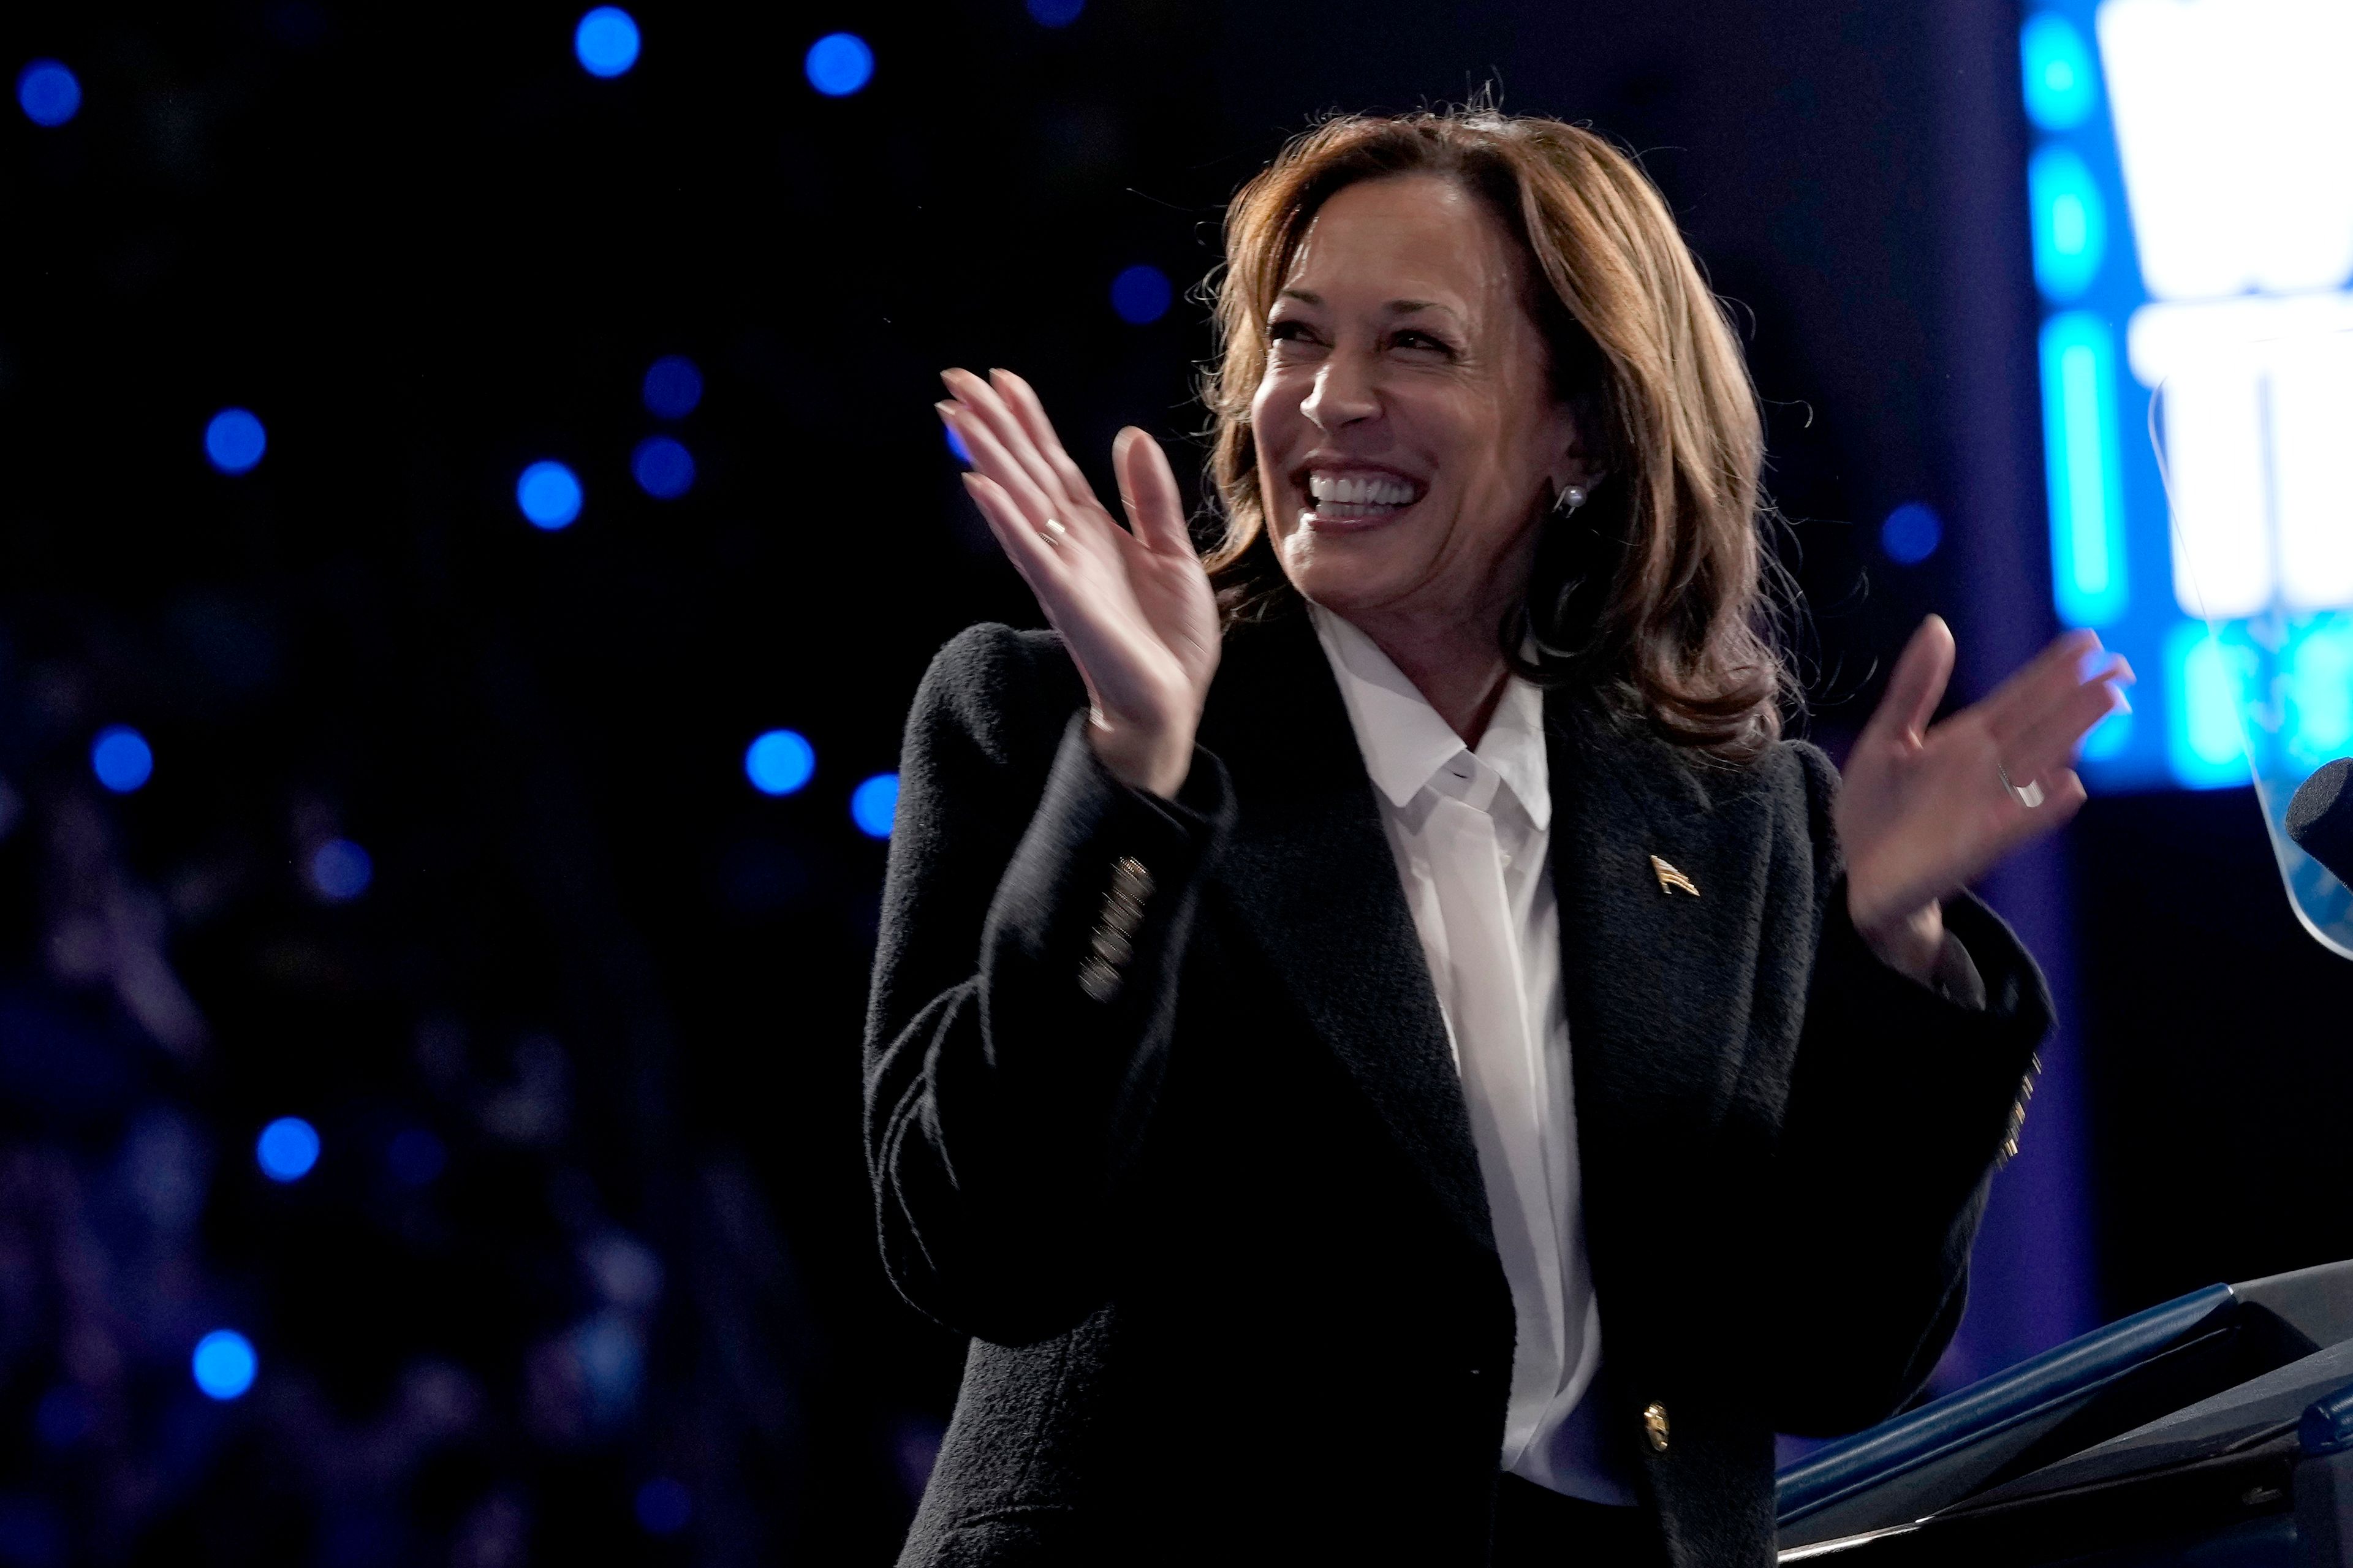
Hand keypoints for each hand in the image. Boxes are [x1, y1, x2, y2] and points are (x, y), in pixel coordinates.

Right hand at [938, 368, 1219, 797]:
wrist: (1169, 705)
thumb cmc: (1169, 641)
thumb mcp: (1174, 554)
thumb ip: (1151, 499)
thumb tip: (1130, 435)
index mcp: (1091, 531)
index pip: (1052, 463)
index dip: (1027, 420)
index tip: (1002, 378)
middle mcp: (1067, 544)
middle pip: (1022, 471)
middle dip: (990, 424)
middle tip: (955, 377)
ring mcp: (1060, 569)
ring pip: (1016, 500)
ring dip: (985, 456)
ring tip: (955, 414)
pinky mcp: (1065, 598)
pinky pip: (1029, 550)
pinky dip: (1005, 517)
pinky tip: (979, 484)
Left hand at [1837, 616, 2131, 979]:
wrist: (1853, 872)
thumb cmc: (1872, 807)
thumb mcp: (1887, 737)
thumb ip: (1915, 686)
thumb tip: (1939, 625)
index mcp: (1966, 740)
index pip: (2019, 698)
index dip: (2051, 670)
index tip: (2087, 639)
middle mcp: (1986, 770)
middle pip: (2041, 725)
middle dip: (2078, 696)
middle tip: (2121, 664)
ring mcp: (1986, 806)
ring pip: (2039, 763)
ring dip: (2072, 734)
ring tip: (2107, 700)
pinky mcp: (1975, 846)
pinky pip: (2017, 823)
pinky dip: (2041, 806)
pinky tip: (2071, 784)